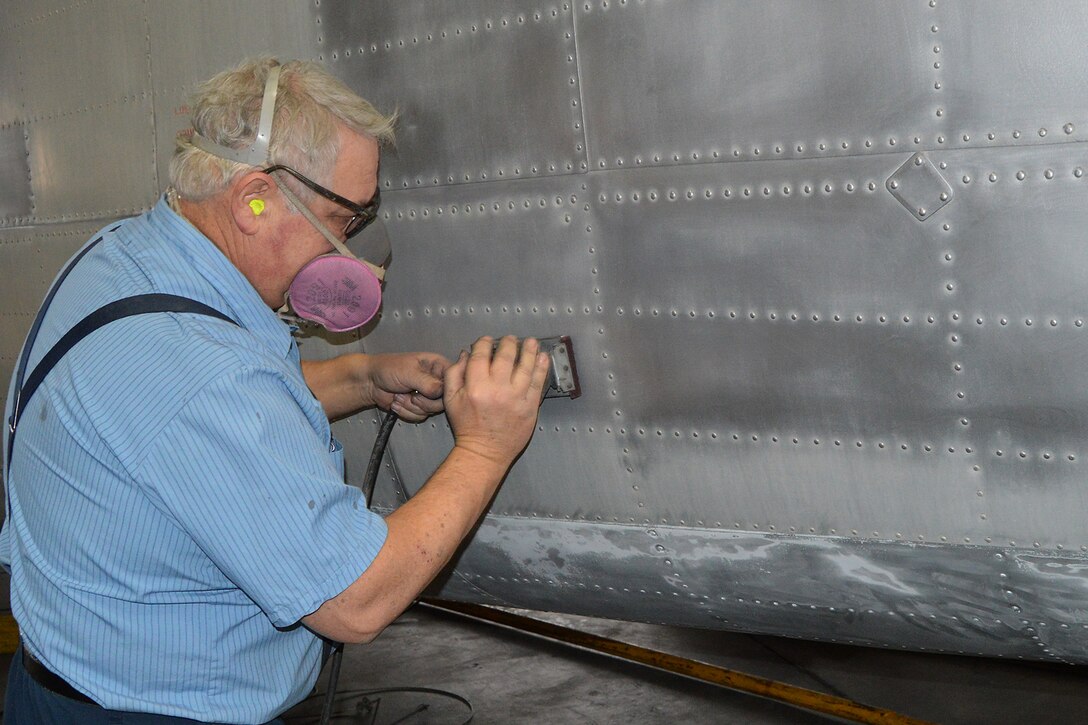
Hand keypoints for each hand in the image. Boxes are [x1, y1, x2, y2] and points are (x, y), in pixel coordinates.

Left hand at [365, 353, 449, 421]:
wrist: (370, 382)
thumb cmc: (387, 368)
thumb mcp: (409, 373)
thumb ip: (428, 383)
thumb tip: (442, 392)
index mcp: (437, 365)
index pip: (453, 381)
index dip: (443, 390)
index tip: (430, 392)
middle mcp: (436, 381)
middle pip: (444, 400)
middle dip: (423, 401)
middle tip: (412, 394)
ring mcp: (428, 395)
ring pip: (431, 410)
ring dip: (411, 406)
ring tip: (400, 395)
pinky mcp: (419, 406)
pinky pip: (420, 416)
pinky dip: (406, 412)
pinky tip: (398, 401)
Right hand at [443, 336, 550, 466]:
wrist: (485, 452)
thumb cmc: (466, 425)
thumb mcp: (451, 399)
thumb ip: (454, 373)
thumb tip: (465, 353)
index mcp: (475, 386)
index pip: (482, 355)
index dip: (485, 343)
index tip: (488, 340)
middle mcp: (497, 389)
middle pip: (506, 357)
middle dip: (509, 343)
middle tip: (511, 339)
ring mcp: (516, 398)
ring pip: (526, 367)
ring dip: (530, 351)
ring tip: (532, 342)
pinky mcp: (530, 407)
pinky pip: (538, 383)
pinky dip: (542, 368)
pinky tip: (543, 357)